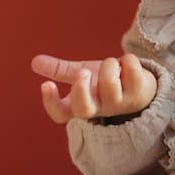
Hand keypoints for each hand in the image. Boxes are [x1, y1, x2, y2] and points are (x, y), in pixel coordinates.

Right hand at [30, 53, 157, 123]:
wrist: (140, 86)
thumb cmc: (106, 81)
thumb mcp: (82, 74)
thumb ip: (60, 70)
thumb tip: (34, 61)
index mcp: (81, 104)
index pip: (60, 114)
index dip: (50, 103)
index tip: (45, 84)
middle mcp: (99, 108)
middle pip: (83, 110)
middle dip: (80, 89)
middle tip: (82, 72)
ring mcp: (119, 103)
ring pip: (110, 85)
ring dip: (108, 65)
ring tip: (110, 63)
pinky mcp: (138, 94)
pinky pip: (132, 72)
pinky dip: (128, 60)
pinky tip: (127, 63)